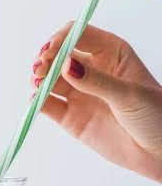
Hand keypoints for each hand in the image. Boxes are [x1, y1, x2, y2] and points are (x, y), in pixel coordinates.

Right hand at [31, 23, 161, 182]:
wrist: (156, 151)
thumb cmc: (154, 115)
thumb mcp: (128, 93)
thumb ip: (96, 80)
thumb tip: (66, 65)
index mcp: (110, 53)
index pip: (78, 34)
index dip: (61, 40)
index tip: (49, 52)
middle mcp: (91, 70)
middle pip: (59, 55)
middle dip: (45, 59)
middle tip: (39, 69)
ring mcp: (79, 93)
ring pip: (50, 79)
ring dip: (38, 79)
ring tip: (36, 84)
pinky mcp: (71, 117)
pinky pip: (49, 105)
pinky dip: (38, 101)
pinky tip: (36, 100)